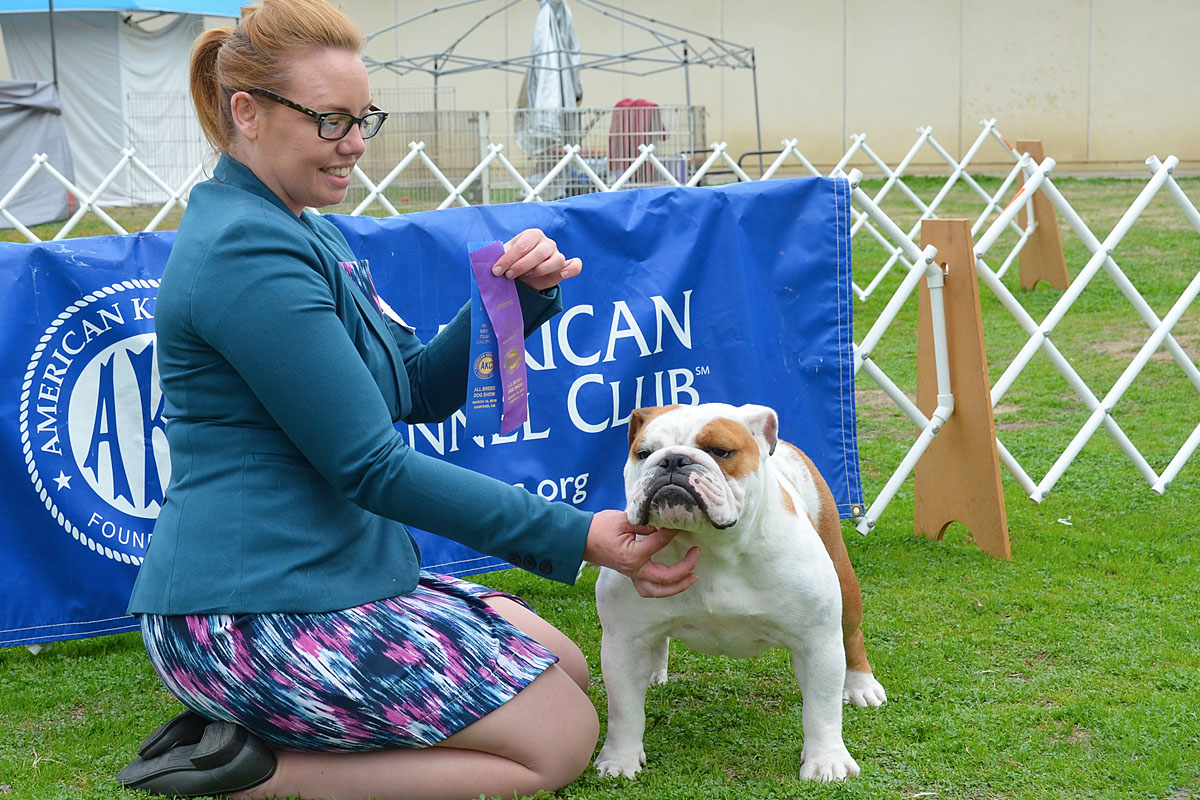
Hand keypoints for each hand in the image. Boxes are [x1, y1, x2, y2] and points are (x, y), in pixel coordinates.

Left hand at [492, 228, 582, 291]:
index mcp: (531, 235)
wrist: (522, 276)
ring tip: (527, 275)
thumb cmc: (512, 264)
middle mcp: (546, 243)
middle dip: (522, 265)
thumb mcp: (504, 258)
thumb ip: (499, 258)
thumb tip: (488, 264)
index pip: (522, 245)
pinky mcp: (564, 267)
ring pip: (556, 260)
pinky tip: (563, 274)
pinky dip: (572, 269)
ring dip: (540, 270)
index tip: (496, 270)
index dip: (508, 258)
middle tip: (509, 275)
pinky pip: (575, 265)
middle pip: (539, 252)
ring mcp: (557, 254)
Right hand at [583, 510, 699, 597]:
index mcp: (634, 556)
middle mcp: (634, 570)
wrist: (579, 538)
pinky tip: (673, 579)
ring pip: (657, 590)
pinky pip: (648, 588)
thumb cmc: (599, 527)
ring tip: (692, 577)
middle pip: (666, 578)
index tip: (681, 521)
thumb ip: (646, 522)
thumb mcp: (623, 519)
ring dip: (677, 586)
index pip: (661, 542)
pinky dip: (662, 587)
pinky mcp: (629, 574)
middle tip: (696, 554)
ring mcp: (631, 575)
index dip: (673, 530)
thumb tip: (666, 523)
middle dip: (685, 569)